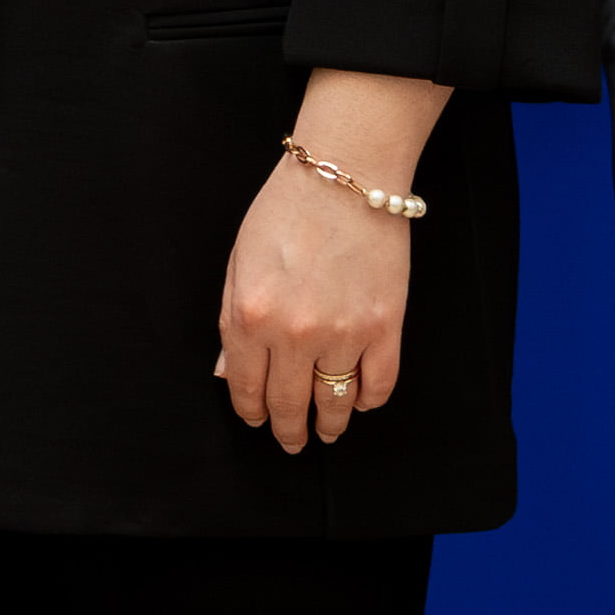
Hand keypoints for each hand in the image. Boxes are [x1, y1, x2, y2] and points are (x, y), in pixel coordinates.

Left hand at [216, 150, 415, 449]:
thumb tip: (230, 373)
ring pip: (335, 403)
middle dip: (289, 430)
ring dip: (331, 425)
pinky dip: (369, 400)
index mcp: (248, 316)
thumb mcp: (239, 262)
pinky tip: (362, 401)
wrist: (346, 173)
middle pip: (290, 405)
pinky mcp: (385, 326)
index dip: (252, 411)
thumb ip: (232, 322)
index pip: (246, 387)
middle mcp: (293, 334)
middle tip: (292, 441)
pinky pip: (379, 384)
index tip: (258, 420)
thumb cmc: (286, 209)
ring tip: (329, 431)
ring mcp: (343, 333)